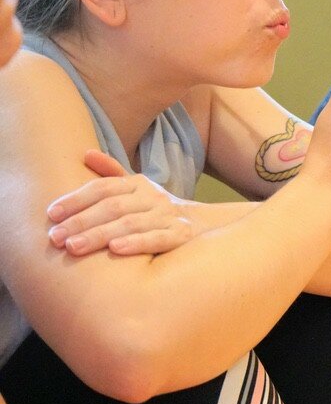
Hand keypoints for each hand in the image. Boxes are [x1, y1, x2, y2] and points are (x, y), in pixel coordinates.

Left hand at [46, 150, 197, 256]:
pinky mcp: (181, 235)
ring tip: (74, 247)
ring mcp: (168, 215)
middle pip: (113, 206)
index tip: (52, 213)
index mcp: (138, 184)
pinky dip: (137, 243)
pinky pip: (158, 238)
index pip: (104, 187)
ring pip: (131, 223)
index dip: (77, 198)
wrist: (204, 225)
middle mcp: (152, 197)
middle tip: (55, 237)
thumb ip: (111, 174)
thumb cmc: (157, 210)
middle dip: (82, 221)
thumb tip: (86, 153)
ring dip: (101, 235)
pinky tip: (116, 250)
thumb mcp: (136, 189)